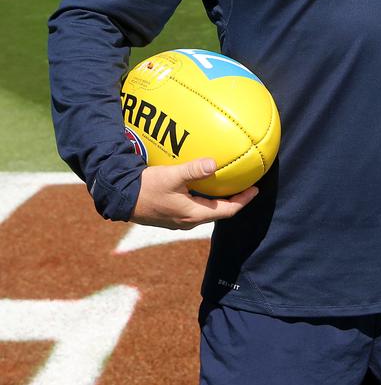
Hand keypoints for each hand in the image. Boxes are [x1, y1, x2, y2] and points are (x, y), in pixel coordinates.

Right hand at [130, 158, 257, 229]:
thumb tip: (214, 163)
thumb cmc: (147, 187)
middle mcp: (188, 221)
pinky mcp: (169, 215)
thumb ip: (193, 170)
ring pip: (205, 211)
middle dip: (232, 200)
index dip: (242, 201)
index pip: (227, 211)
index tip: (255, 190)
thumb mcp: (172, 176)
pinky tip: (200, 185)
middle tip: (243, 186)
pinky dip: (203, 198)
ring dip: (217, 200)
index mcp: (193, 214)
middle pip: (218, 212)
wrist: (120, 198)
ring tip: (225, 185)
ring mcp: (178, 220)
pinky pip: (193, 207)